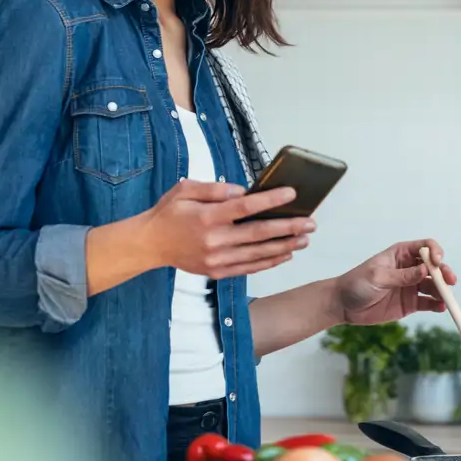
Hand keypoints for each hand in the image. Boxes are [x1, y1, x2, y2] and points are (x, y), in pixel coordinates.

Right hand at [135, 179, 315, 278]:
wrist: (150, 245)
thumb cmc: (169, 213)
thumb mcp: (184, 189)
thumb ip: (212, 188)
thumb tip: (240, 191)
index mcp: (206, 217)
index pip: (244, 207)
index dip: (270, 200)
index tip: (291, 193)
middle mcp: (214, 240)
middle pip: (258, 234)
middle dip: (287, 228)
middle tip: (310, 223)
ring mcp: (216, 260)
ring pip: (257, 254)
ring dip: (284, 246)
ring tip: (305, 239)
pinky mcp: (217, 272)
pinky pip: (249, 268)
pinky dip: (269, 262)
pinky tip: (285, 254)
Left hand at [332, 239, 456, 325]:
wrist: (343, 305)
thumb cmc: (357, 283)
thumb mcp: (378, 277)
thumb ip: (402, 276)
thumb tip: (425, 270)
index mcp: (400, 254)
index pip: (425, 247)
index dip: (435, 252)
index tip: (438, 262)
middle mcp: (409, 268)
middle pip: (434, 267)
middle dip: (444, 273)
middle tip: (450, 281)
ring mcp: (411, 286)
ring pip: (434, 285)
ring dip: (443, 290)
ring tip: (446, 299)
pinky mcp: (411, 303)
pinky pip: (429, 302)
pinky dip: (437, 304)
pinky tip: (441, 307)